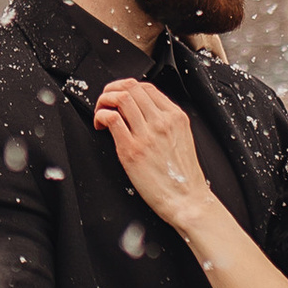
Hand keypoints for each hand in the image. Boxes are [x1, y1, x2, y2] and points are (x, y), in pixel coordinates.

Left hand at [93, 77, 209, 227]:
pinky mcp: (132, 149)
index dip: (127, 88)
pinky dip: (101, 116)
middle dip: (112, 90)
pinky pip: (112, 119)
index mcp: (176, 117)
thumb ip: (165, 123)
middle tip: (105, 103)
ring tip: (101, 113)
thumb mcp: (181, 138)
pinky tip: (100, 125)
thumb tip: (141, 114)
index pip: (146, 87)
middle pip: (131, 87)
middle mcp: (162, 121)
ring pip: (121, 98)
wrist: (186, 200)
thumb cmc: (183, 177)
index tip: (120, 97)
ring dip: (104, 101)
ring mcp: (147, 134)